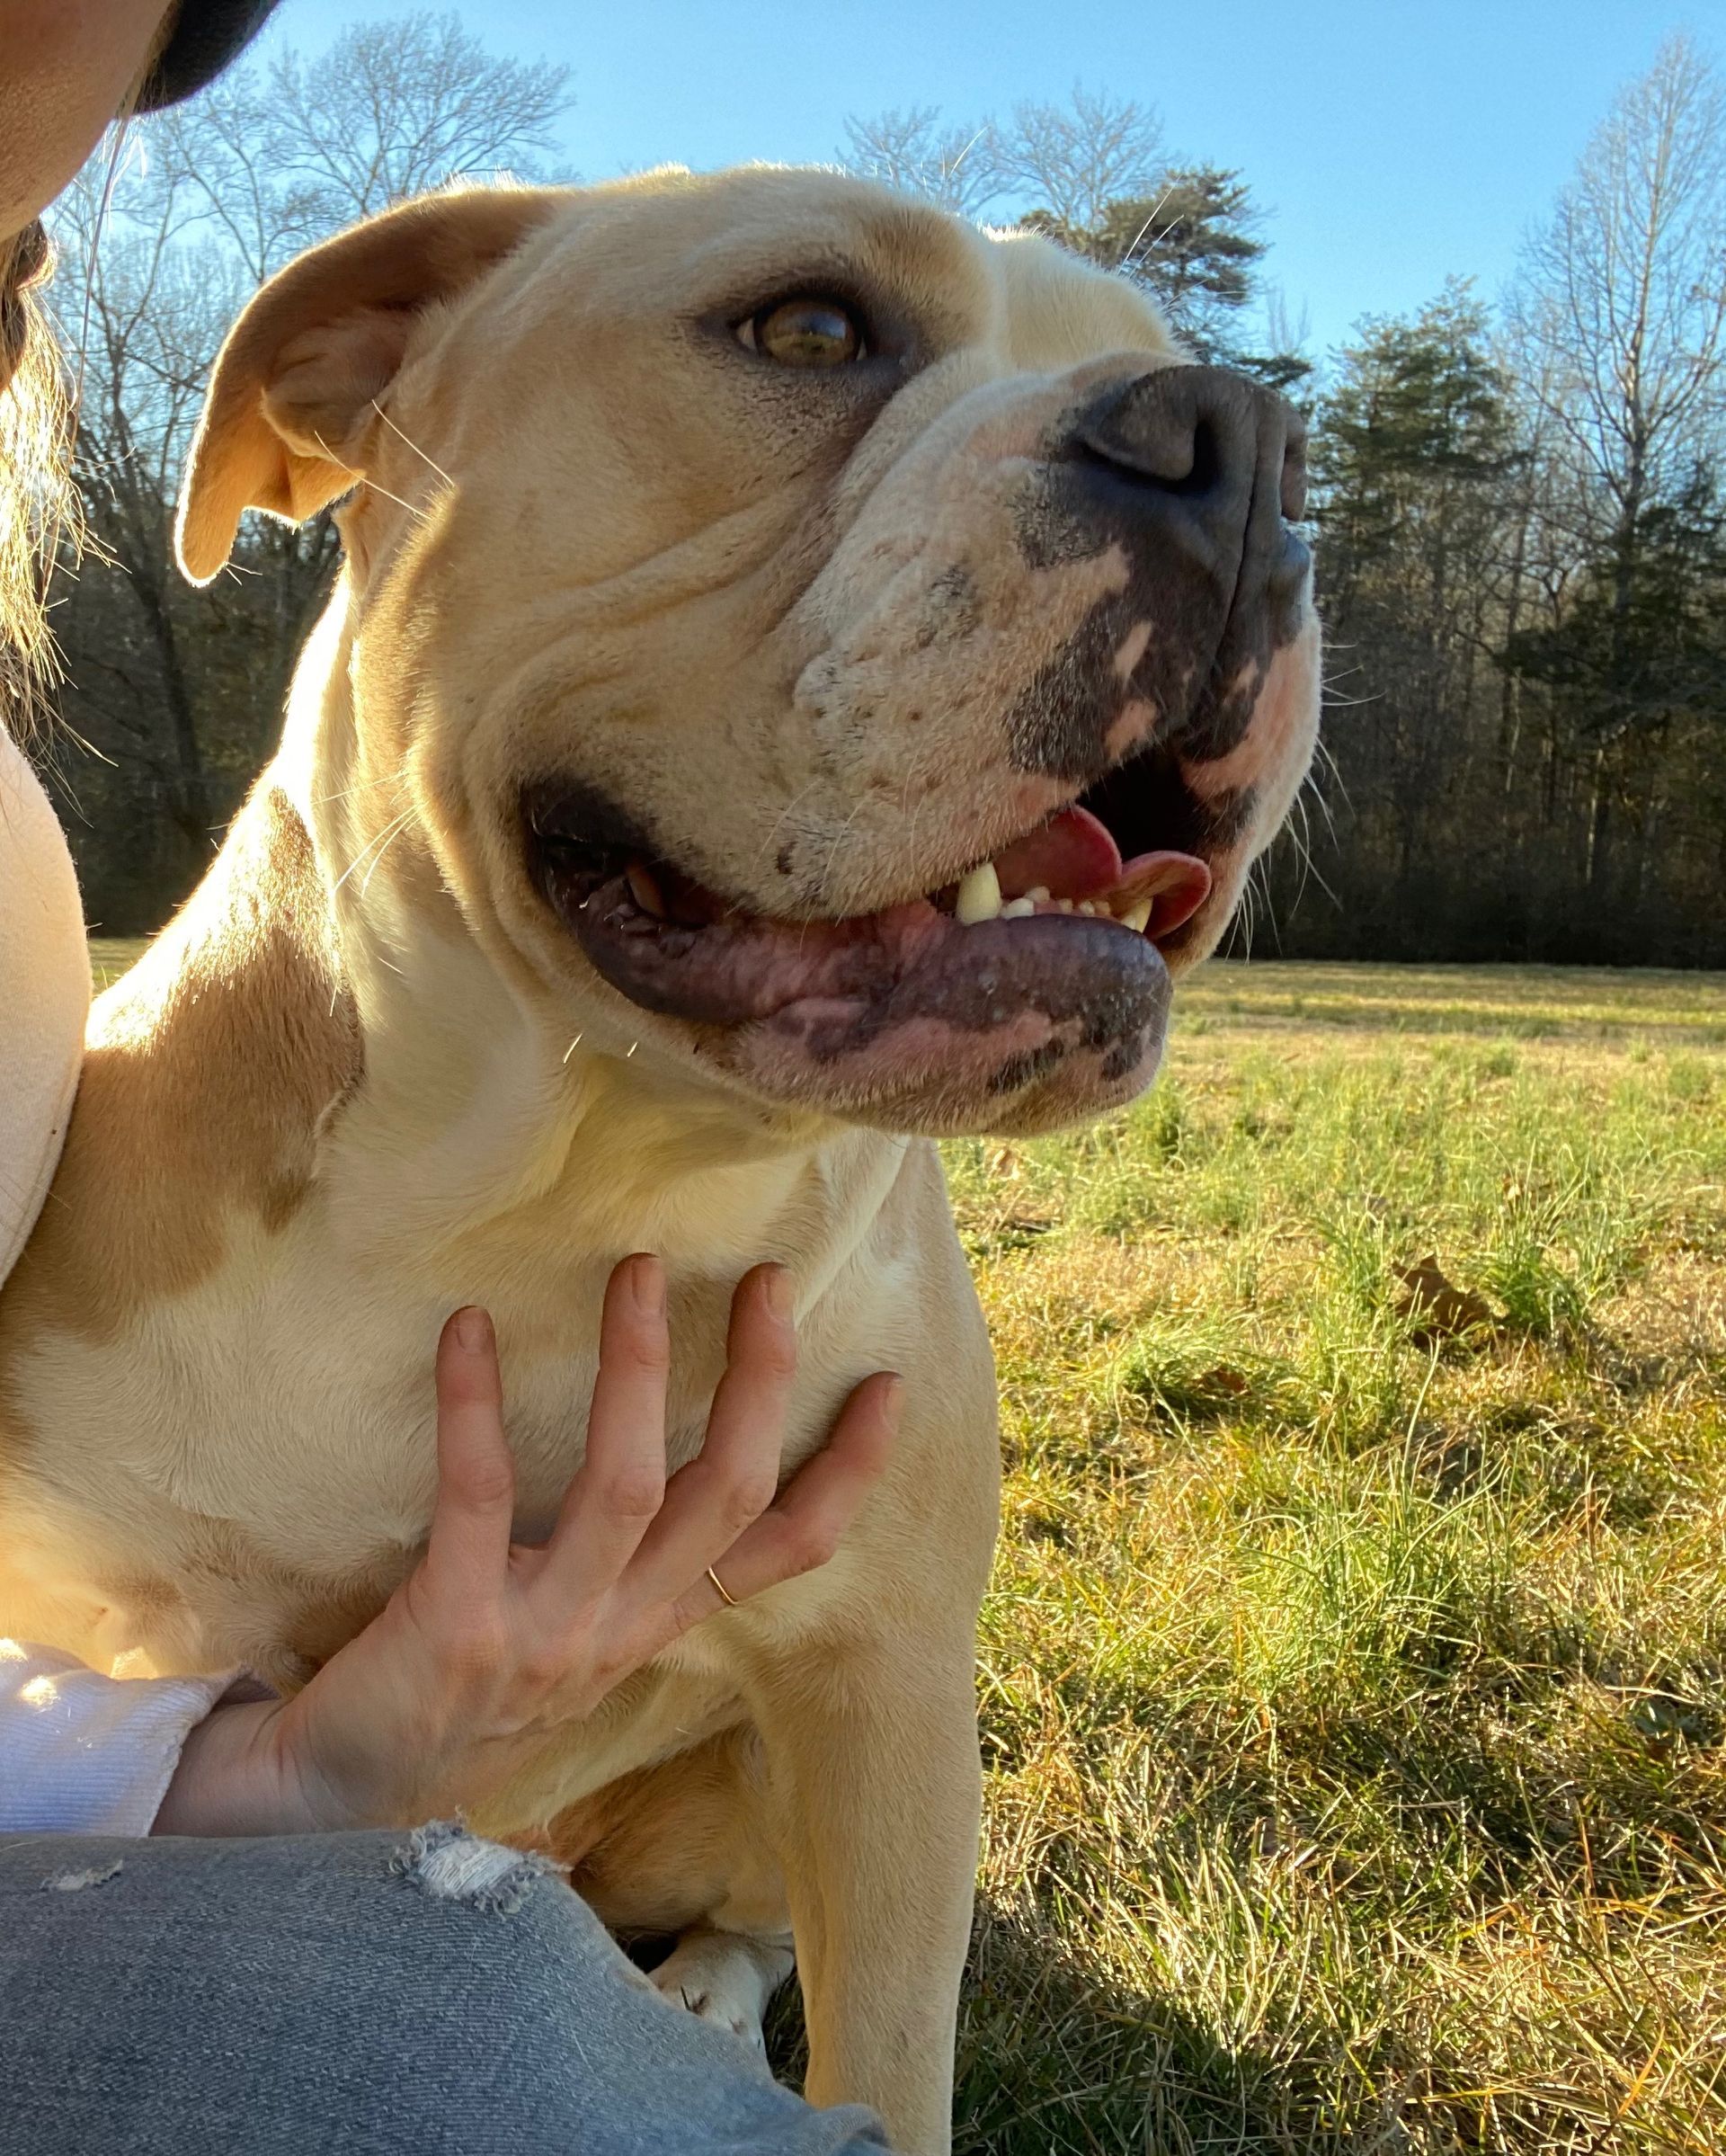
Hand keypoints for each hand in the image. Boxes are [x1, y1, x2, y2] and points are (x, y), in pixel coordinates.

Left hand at [154, 1256, 898, 1835]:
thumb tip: (666, 1448)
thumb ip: (624, 1566)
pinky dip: (475, 1403)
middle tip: (767, 1279)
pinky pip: (479, 1495)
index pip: (788, 1553)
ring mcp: (545, 1632)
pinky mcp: (455, 1625)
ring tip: (636, 1271)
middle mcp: (619, 1630)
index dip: (850, 1472)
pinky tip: (467, 1327)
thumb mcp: (574, 1639)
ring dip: (639, 1369)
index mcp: (654, 1623)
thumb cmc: (457, 1694)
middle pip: (728, 1496)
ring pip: (628, 1487)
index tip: (888, 1384)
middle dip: (760, 1382)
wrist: (335, 1807)